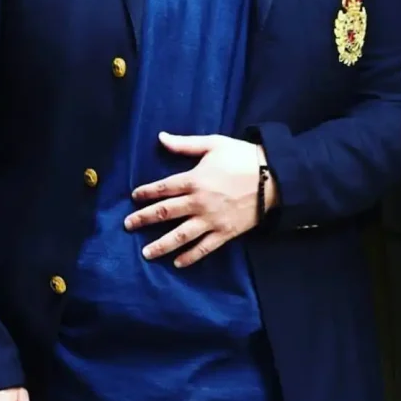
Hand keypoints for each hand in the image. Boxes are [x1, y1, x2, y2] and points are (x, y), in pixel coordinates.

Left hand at [124, 132, 278, 267]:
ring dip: (161, 245)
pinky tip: (178, 263)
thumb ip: (185, 144)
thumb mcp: (213, 144)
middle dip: (144, 219)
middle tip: (128, 225)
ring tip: (146, 253)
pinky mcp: (225, 232)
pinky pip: (204, 248)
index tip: (134, 197)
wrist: (272, 177)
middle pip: (166, 213)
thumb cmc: (242, 157)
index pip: (163, 188)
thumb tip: (161, 137)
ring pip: (181, 235)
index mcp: (194, 179)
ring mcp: (211, 220)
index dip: (147, 192)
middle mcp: (199, 202)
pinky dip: (190, 257)